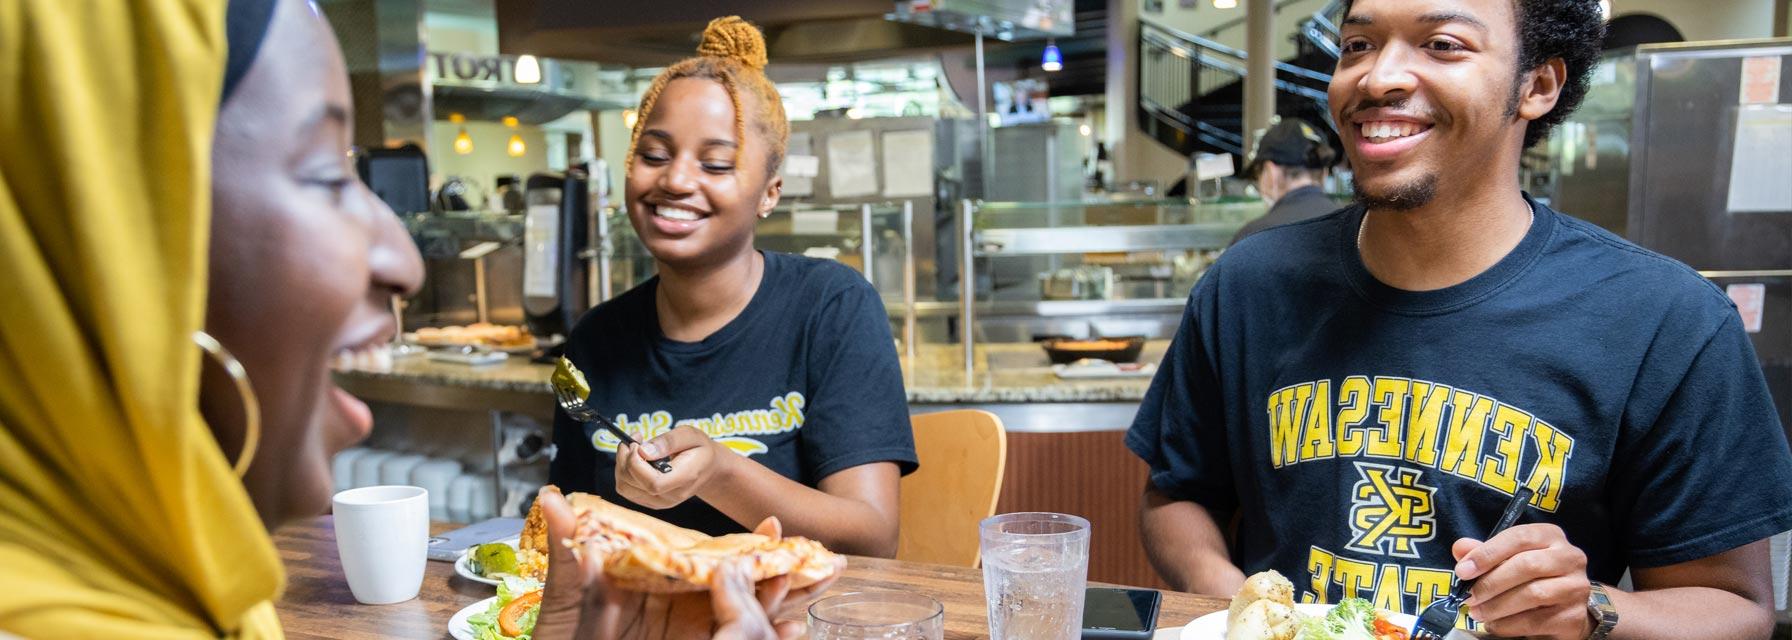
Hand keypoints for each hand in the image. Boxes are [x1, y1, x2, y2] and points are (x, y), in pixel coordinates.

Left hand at [531, 488, 819, 639]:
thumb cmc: (560, 638)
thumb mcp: (566, 595)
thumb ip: (569, 551)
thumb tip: (552, 497)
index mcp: (659, 585)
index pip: (711, 560)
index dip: (746, 544)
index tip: (774, 524)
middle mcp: (683, 609)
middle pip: (744, 590)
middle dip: (787, 577)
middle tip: (828, 562)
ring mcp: (692, 632)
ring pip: (749, 621)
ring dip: (784, 610)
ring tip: (813, 603)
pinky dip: (764, 639)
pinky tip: (790, 634)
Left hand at [615, 425, 731, 509]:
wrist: (708, 468)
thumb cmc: (699, 449)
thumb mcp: (690, 435)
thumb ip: (669, 441)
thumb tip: (644, 451)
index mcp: (684, 479)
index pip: (652, 483)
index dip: (636, 463)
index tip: (637, 444)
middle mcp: (671, 496)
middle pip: (632, 484)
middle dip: (624, 457)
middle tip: (634, 438)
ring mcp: (660, 502)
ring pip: (624, 487)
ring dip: (621, 464)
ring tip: (634, 447)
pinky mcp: (651, 501)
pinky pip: (626, 490)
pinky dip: (624, 472)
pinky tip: (635, 459)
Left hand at [1453, 523, 1593, 639]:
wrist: (1562, 611)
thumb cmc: (1530, 578)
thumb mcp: (1507, 560)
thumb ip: (1485, 553)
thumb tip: (1460, 548)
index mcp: (1550, 536)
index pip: (1518, 537)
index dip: (1488, 553)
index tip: (1463, 570)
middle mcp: (1570, 558)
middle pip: (1527, 565)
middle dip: (1491, 582)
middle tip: (1469, 597)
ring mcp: (1576, 588)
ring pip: (1532, 594)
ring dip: (1497, 606)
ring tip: (1478, 612)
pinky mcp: (1574, 616)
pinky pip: (1536, 621)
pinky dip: (1508, 624)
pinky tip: (1495, 625)